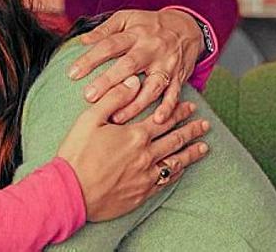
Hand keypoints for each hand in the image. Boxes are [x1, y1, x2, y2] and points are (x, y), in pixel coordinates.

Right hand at [56, 81, 209, 221]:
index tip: (191, 106)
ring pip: (176, 161)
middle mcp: (146, 155)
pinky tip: (182, 169)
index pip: (164, 119)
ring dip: (191, 152)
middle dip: (191, 130)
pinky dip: (178, 172)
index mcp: (135, 135)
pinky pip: (166, 181)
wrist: (71, 192)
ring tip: (204, 147)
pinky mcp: (141, 193)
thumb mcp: (90, 119)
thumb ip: (114, 98)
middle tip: (205, 124)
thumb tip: (134, 81)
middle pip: (175, 139)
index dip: (179, 111)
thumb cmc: (77, 154)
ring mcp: (146, 176)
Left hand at [68, 9, 203, 123]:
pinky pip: (174, 93)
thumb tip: (82, 40)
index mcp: (135, 33)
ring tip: (116, 117)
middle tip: (89, 96)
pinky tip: (157, 120)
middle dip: (109, 82)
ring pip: (151, 85)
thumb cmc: (150, 24)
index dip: (90, 59)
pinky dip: (168, 107)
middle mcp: (150, 48)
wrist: (186, 26)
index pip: (109, 45)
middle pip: (128, 65)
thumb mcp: (127, 18)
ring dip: (135, 103)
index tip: (72, 73)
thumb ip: (105, 29)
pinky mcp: (178, 76)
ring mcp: (166, 63)